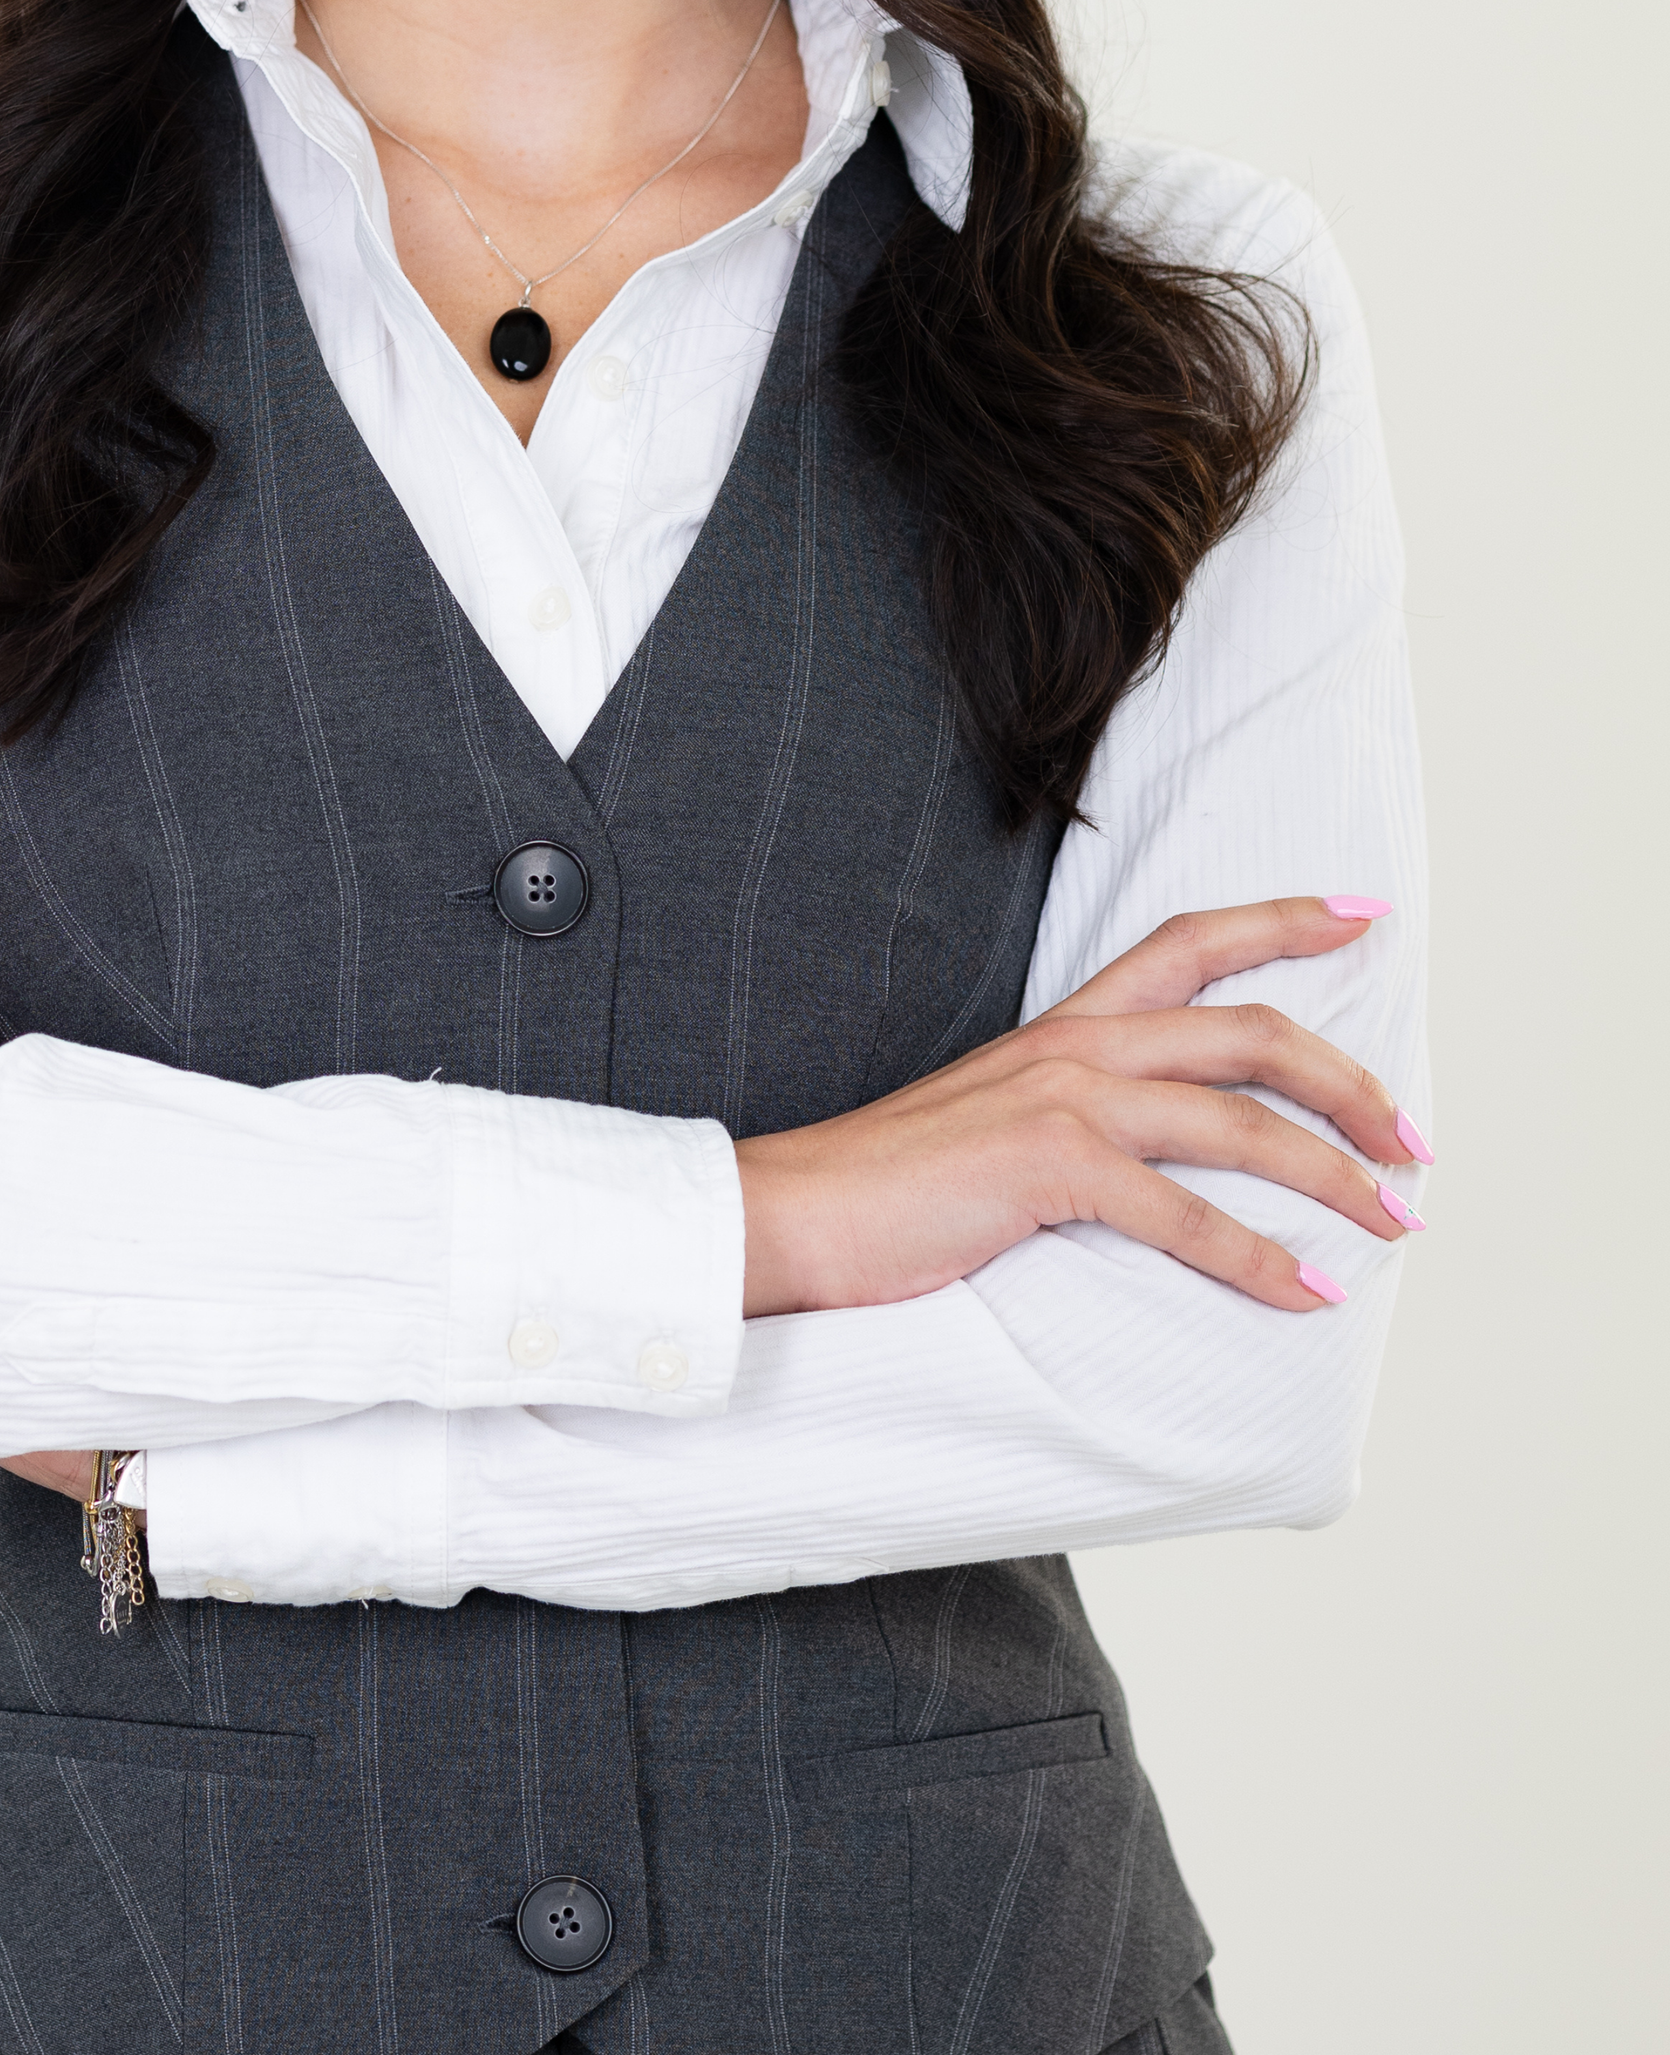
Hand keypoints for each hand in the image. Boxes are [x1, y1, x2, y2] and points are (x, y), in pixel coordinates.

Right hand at [737, 897, 1424, 1318]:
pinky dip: (1258, 1261)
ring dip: (1334, 1176)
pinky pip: (1185, 1217)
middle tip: (1414, 1140)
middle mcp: (1076, 1046)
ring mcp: (1064, 1099)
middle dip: (1351, 1081)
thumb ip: (1074, 1121)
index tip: (1360, 915)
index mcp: (1064, 1029)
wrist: (795, 1212)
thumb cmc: (892, 1187)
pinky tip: (1304, 1295)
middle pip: (1251, 1031)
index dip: (1282, 922)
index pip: (1188, 943)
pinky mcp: (1049, 1166)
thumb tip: (1152, 1163)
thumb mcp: (994, 1124)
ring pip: (1240, 1120)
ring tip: (1392, 1223)